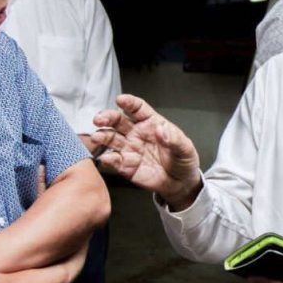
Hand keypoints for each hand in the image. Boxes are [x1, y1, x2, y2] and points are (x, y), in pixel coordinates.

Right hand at [92, 94, 201, 208]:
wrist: (181, 183)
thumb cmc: (182, 160)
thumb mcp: (185, 148)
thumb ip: (174, 139)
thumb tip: (162, 130)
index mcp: (150, 123)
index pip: (137, 108)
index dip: (129, 102)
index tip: (121, 100)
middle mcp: (136, 133)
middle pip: (118, 120)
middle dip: (107, 117)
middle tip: (99, 118)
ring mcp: (129, 149)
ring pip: (111, 139)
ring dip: (102, 137)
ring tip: (97, 138)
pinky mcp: (126, 166)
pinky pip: (114, 161)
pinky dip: (108, 160)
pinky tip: (106, 158)